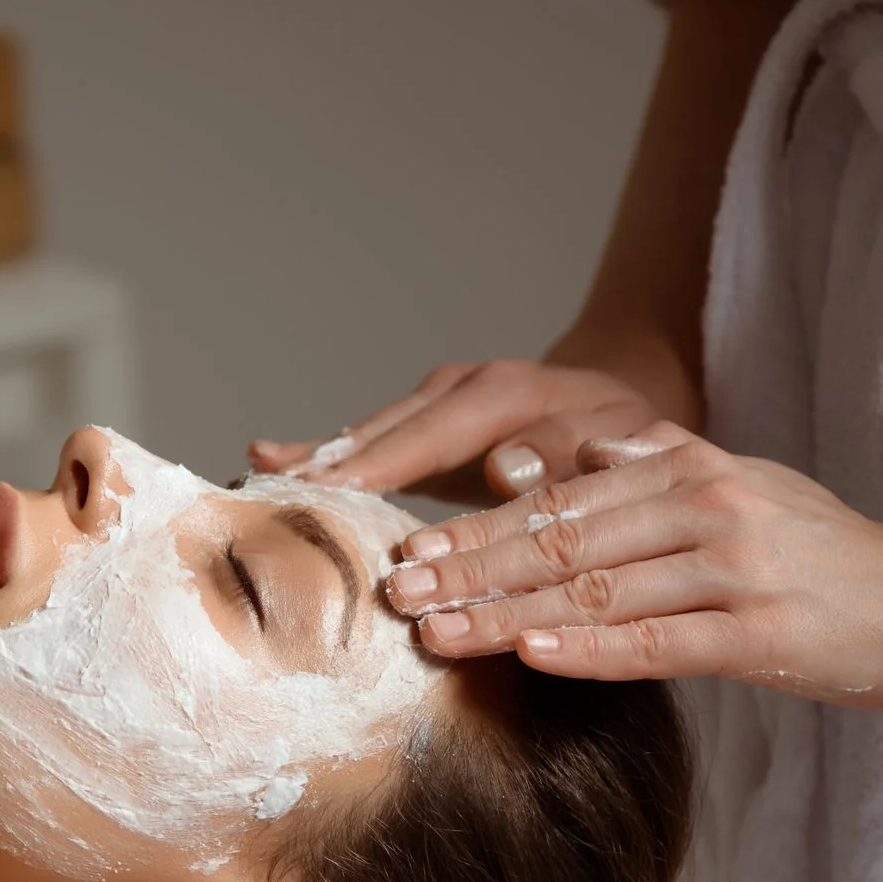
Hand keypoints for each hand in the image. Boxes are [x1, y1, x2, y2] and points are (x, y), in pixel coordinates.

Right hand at [248, 332, 699, 505]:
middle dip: (330, 463)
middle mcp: (460, 388)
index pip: (431, 434)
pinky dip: (321, 452)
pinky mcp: (420, 421)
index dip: (380, 464)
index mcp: (506, 394)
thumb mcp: (621, 443)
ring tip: (258, 479)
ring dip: (315, 459)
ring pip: (367, 432)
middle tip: (272, 493)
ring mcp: (434, 401)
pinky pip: (367, 439)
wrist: (622, 403)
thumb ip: (564, 452)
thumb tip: (500, 466)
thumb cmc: (624, 437)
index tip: (330, 489)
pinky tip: (266, 456)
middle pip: (384, 430)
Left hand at [379, 424, 882, 707]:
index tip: (410, 552)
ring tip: (436, 634)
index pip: (558, 501)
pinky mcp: (758, 633)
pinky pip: (654, 643)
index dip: (477, 529)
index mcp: (686, 469)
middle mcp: (704, 509)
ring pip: (594, 594)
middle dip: (469, 570)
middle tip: (396, 595)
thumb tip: (570, 451)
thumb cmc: (814, 551)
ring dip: (505, 615)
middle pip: (561, 544)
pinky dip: (586, 649)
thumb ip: (654, 464)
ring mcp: (732, 572)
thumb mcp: (736, 483)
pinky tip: (528, 654)